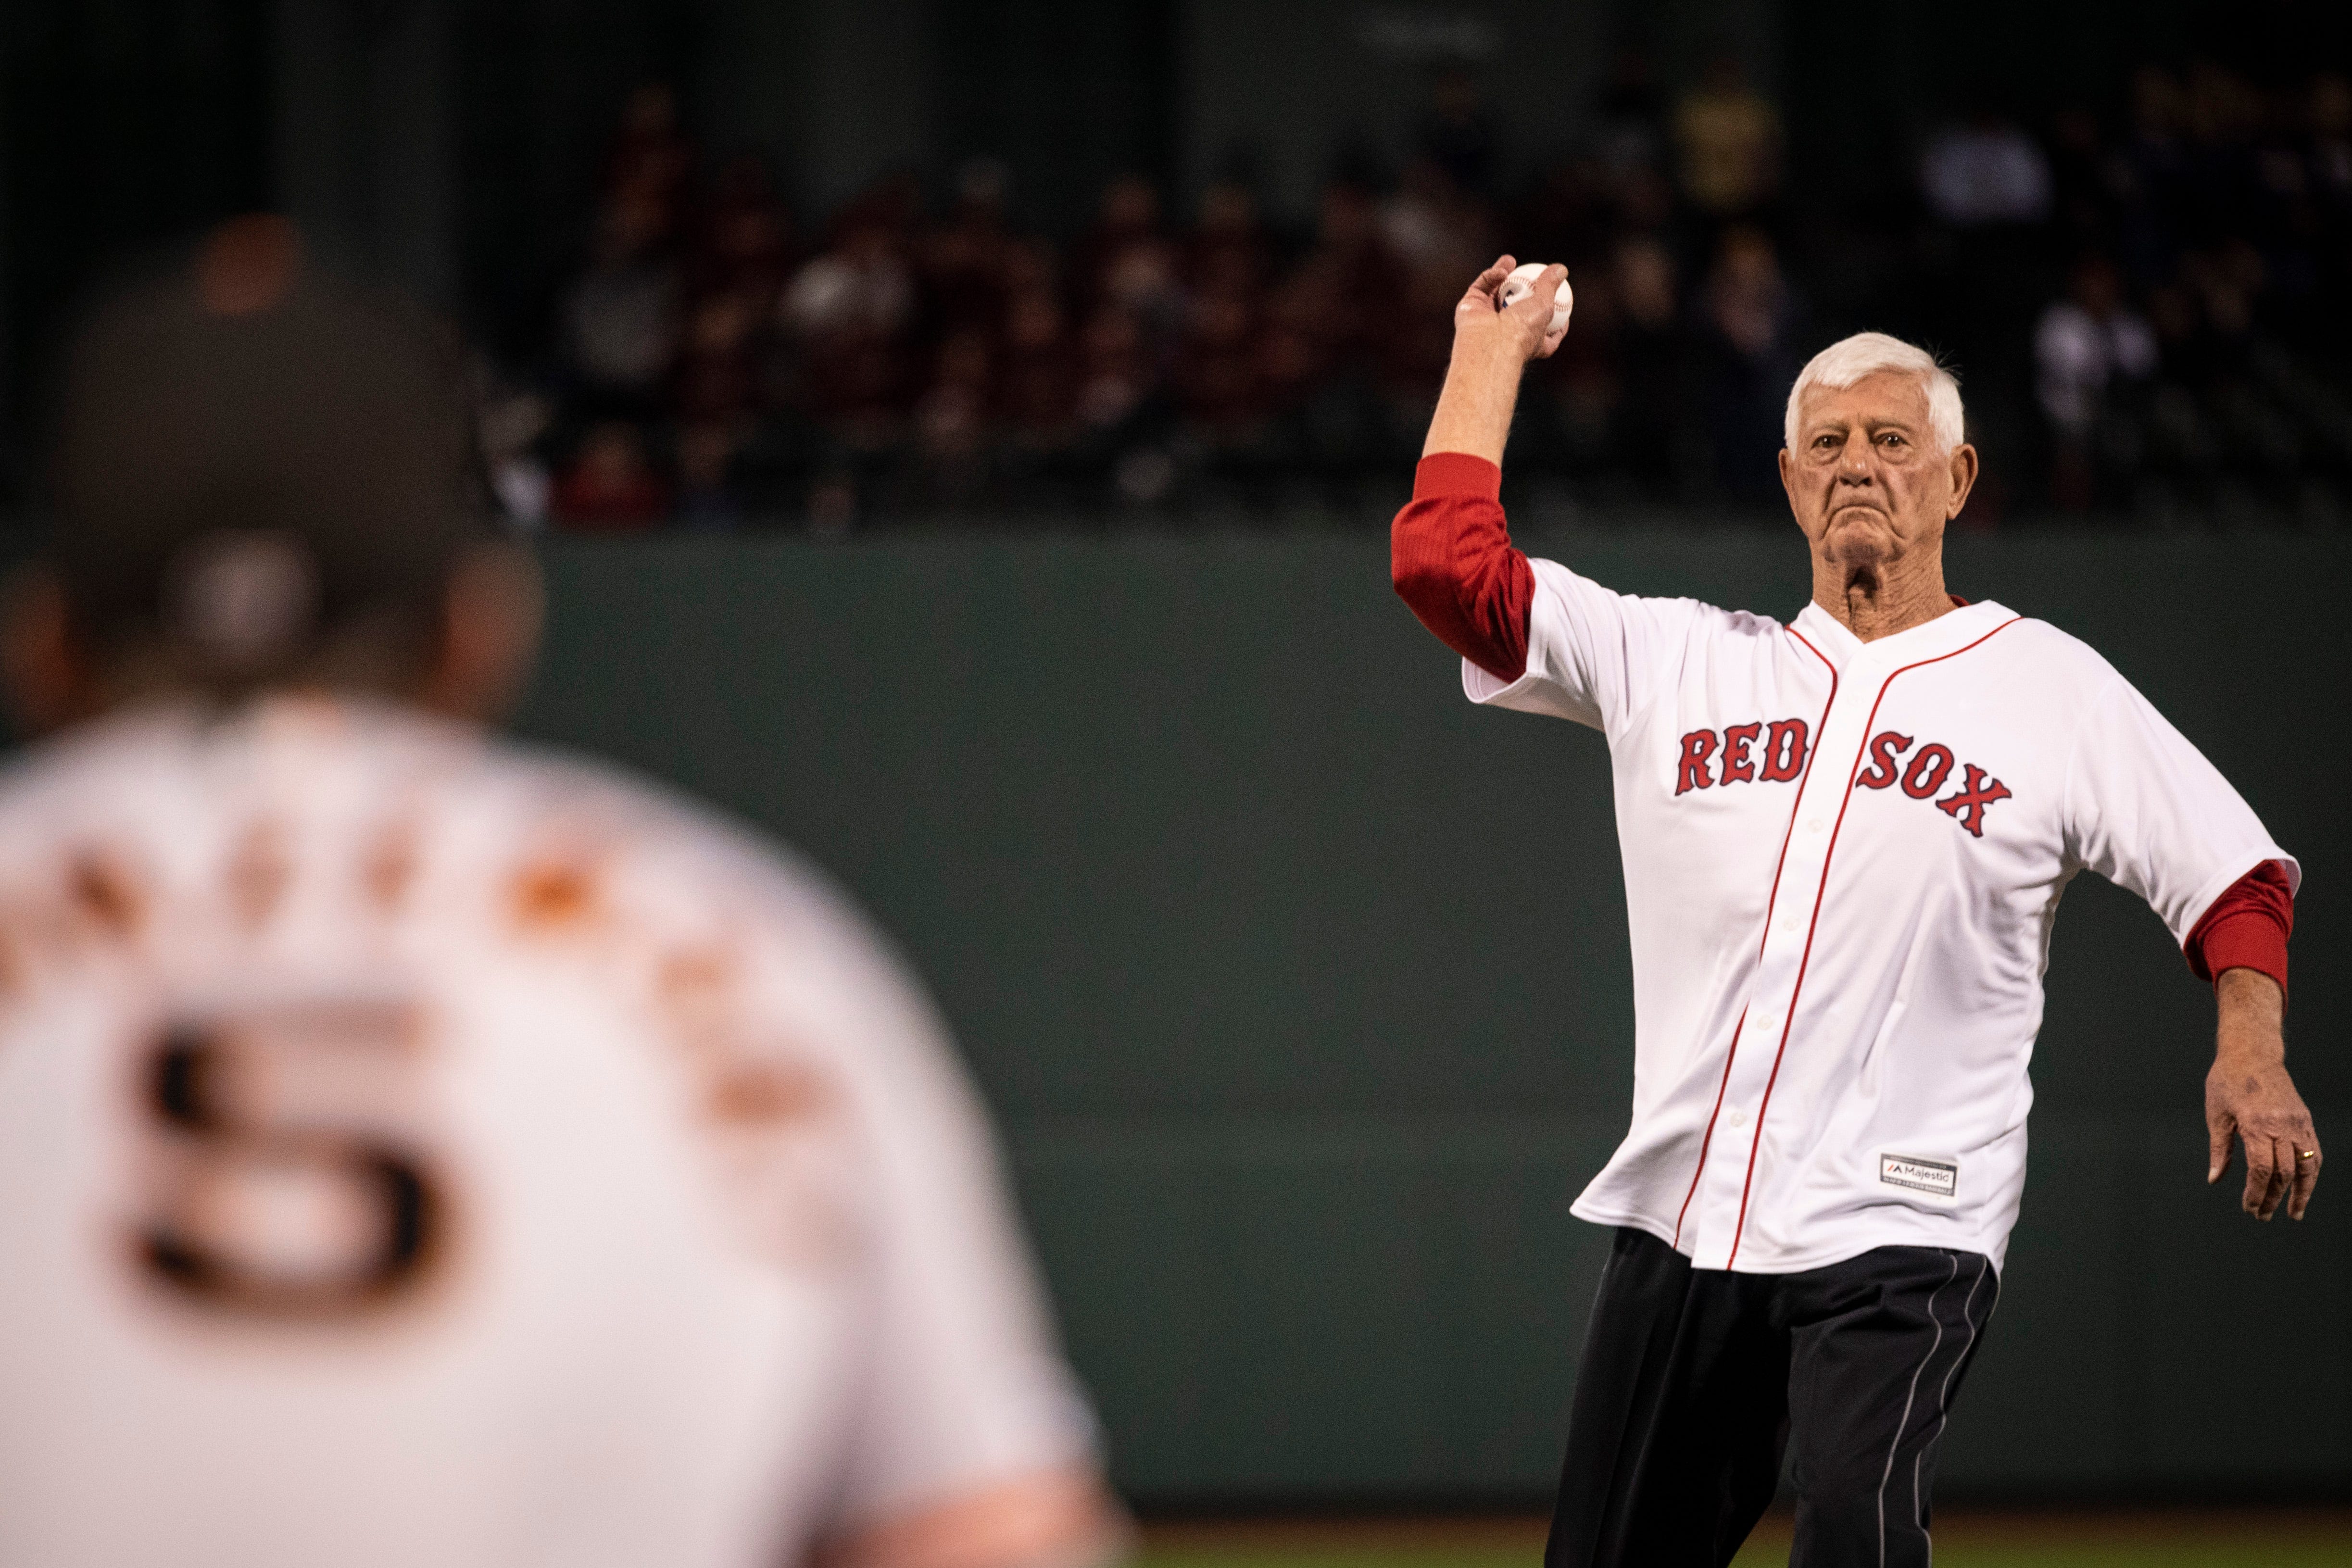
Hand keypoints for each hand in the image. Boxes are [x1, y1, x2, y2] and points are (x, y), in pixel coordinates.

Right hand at [1452, 255, 1569, 364]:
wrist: (1490, 342)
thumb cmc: (1521, 333)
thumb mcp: (1545, 307)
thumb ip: (1550, 286)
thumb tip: (1561, 270)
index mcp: (1528, 341)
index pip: (1543, 331)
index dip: (1551, 315)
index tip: (1560, 301)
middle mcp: (1506, 332)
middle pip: (1515, 305)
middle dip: (1521, 287)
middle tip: (1528, 273)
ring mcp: (1486, 319)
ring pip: (1495, 292)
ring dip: (1503, 275)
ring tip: (1510, 261)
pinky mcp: (1470, 307)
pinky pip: (1482, 287)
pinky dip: (1491, 277)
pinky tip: (1502, 271)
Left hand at [2204, 969, 2319, 1219]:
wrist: (2252, 1053)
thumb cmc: (2227, 1082)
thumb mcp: (2216, 1114)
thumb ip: (2220, 1149)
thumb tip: (2215, 1179)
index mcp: (2256, 1125)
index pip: (2261, 1170)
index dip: (2256, 1193)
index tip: (2249, 1208)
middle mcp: (2281, 1125)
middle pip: (2283, 1173)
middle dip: (2272, 1198)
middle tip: (2262, 1215)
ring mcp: (2297, 1122)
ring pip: (2306, 1166)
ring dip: (2301, 1193)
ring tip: (2293, 1212)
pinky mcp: (2305, 1119)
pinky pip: (2314, 1152)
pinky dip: (2311, 1173)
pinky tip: (2304, 1188)